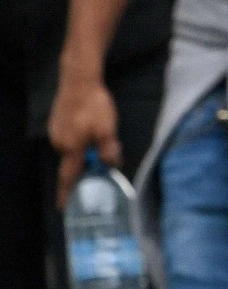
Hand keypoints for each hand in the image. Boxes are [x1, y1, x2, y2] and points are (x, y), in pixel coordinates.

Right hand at [48, 69, 119, 202]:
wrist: (79, 80)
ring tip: (99, 135)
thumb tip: (110, 166)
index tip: (63, 208)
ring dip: (85, 148)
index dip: (67, 194)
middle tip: (101, 156)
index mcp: (71, 149)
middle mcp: (60, 143)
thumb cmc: (94, 106)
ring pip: (73, 149)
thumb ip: (108, 152)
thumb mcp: (108, 131)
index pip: (69, 178)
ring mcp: (56, 132)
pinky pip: (70, 137)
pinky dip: (80, 138)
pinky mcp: (56, 122)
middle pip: (74, 162)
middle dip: (87, 163)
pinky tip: (90, 126)